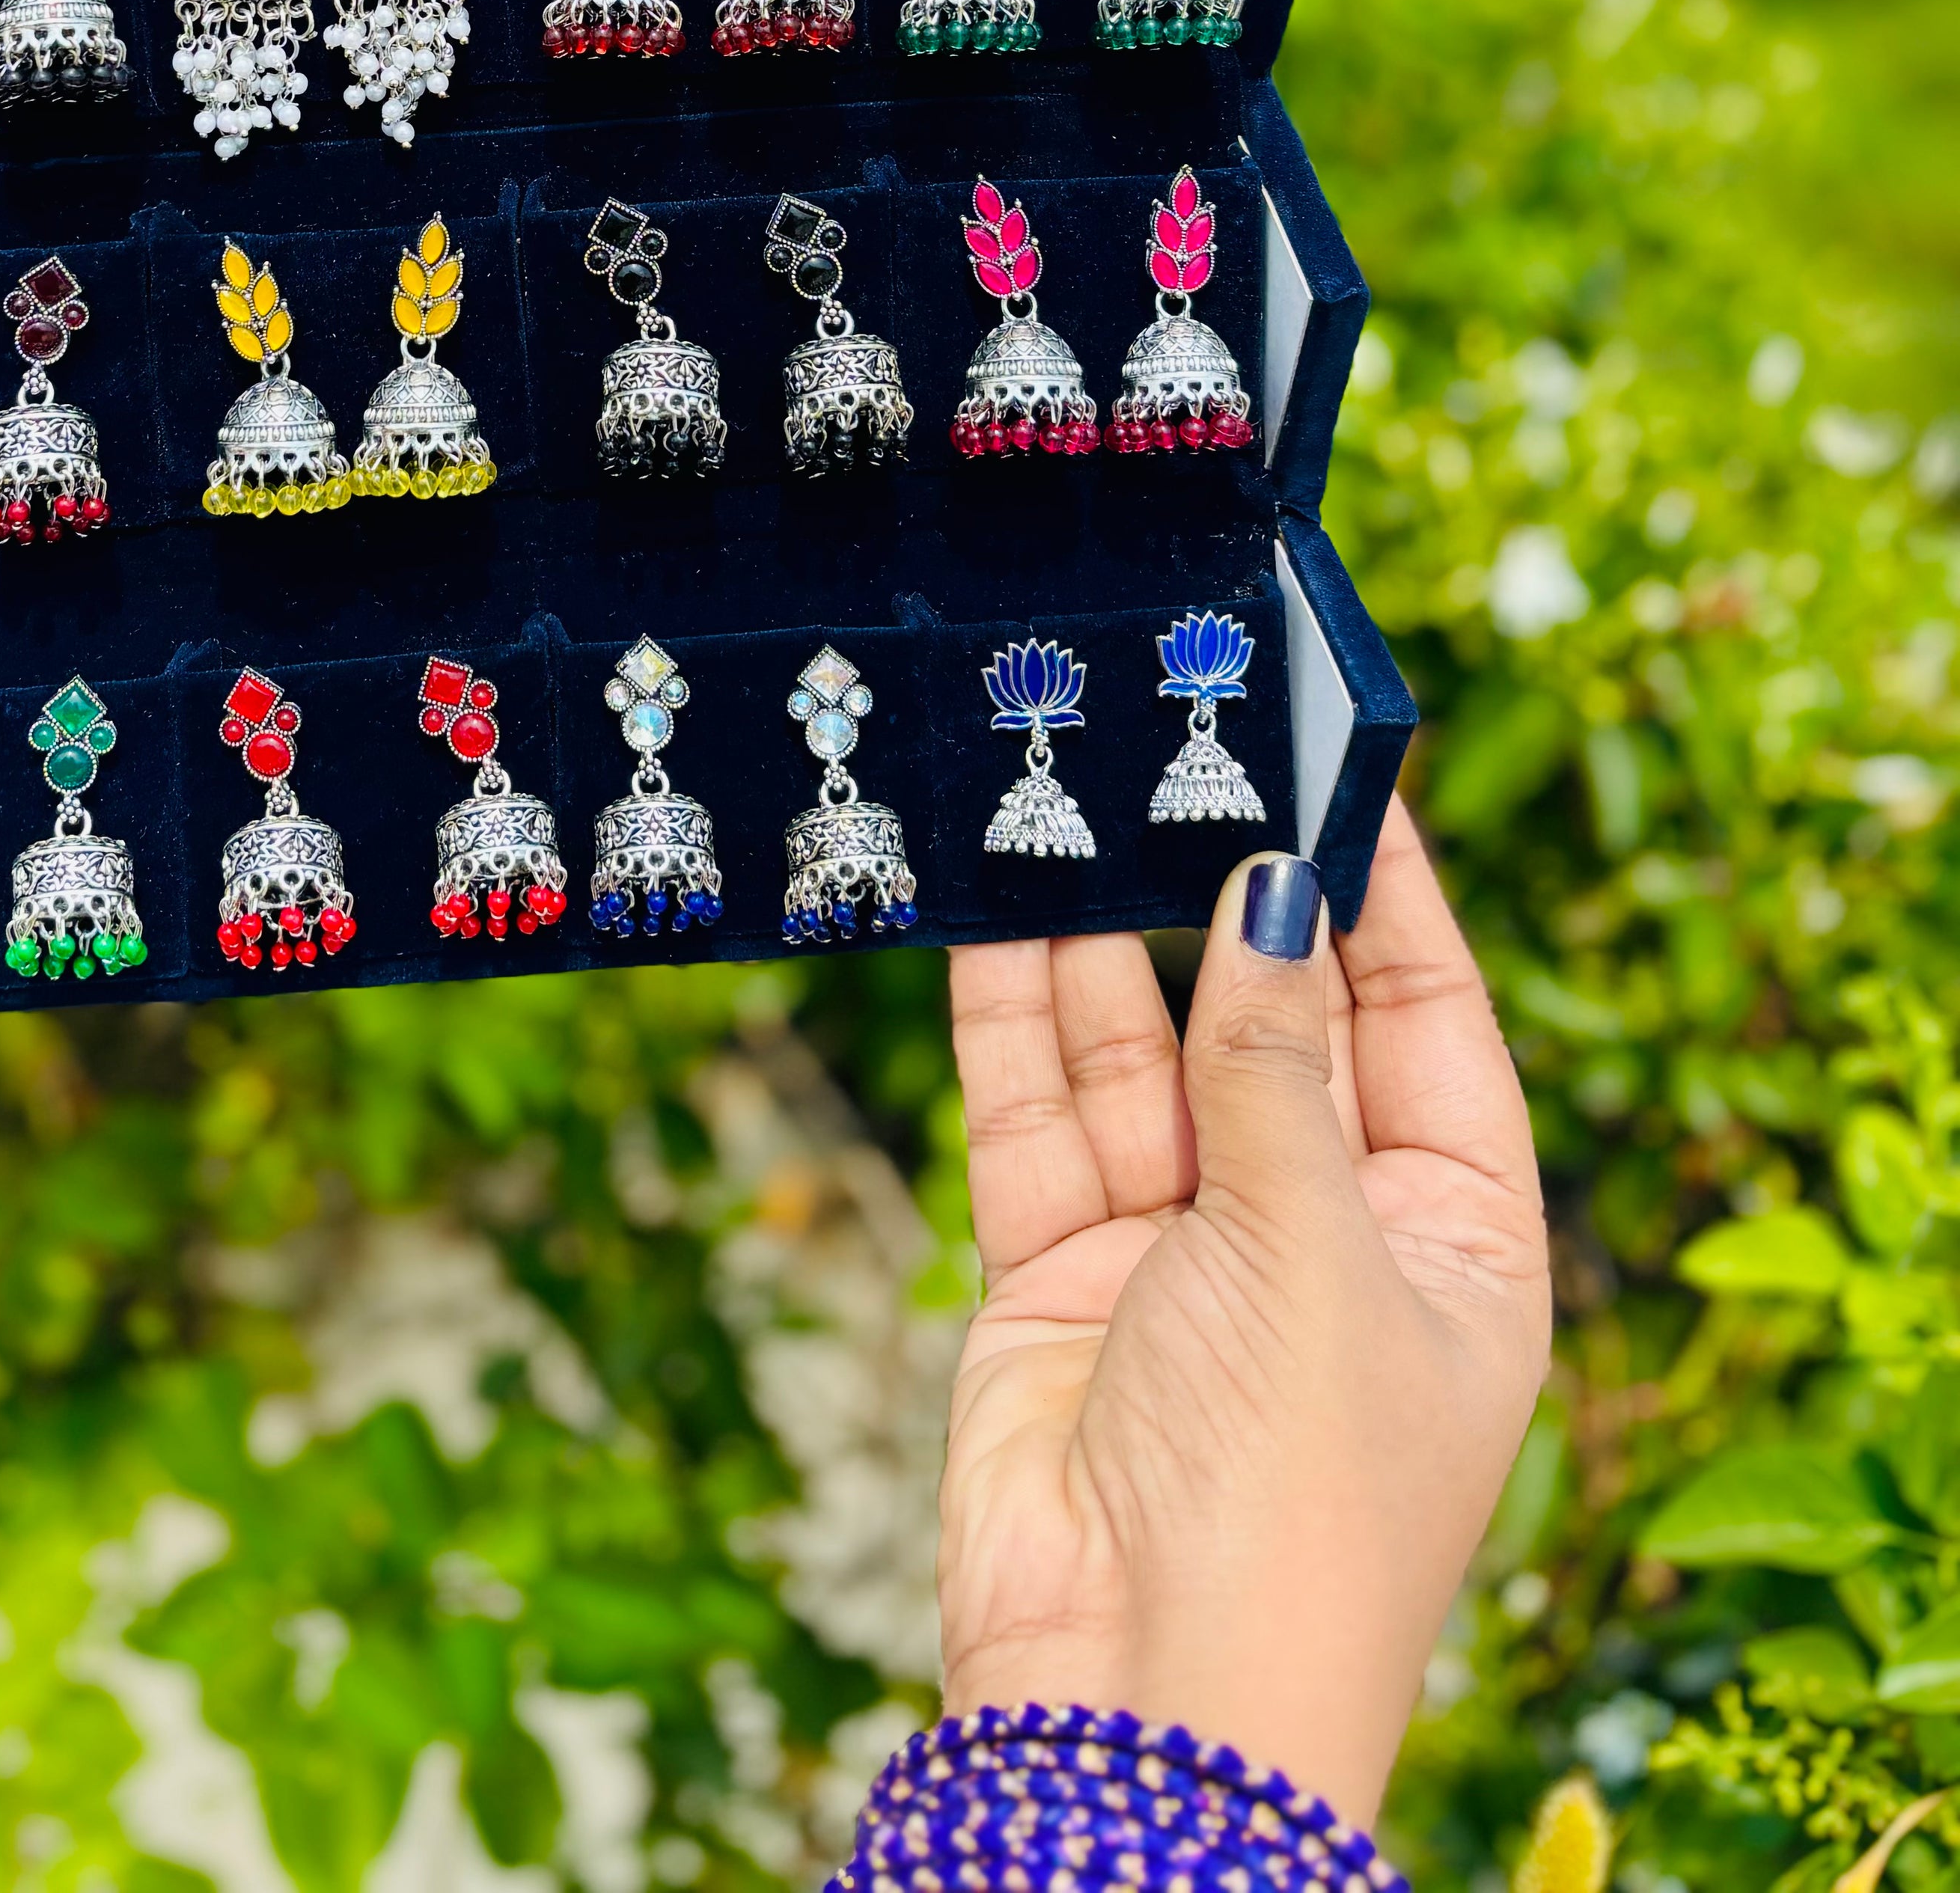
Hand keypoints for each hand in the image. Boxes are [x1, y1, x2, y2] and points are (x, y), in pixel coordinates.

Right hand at [936, 800, 1549, 1831]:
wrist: (1137, 1694)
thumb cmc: (1291, 1500)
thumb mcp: (1314, 1252)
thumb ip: (1277, 1065)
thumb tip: (1276, 890)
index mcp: (1453, 1240)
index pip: (1428, 1020)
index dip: (1385, 894)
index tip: (1338, 764)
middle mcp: (1321, 1231)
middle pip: (1274, 1020)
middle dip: (1223, 897)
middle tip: (1175, 751)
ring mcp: (1184, 1249)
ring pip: (1142, 1051)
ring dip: (1103, 938)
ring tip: (1067, 799)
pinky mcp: (1061, 1269)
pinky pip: (1040, 1114)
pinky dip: (1012, 1016)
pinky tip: (993, 912)